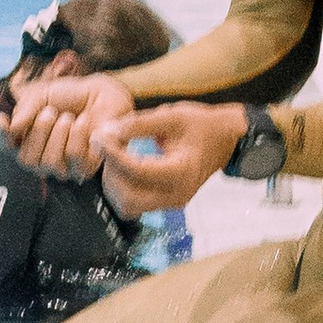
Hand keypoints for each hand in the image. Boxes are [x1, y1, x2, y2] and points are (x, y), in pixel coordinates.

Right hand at [1, 69, 132, 177]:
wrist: (102, 95)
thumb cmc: (71, 96)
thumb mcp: (44, 94)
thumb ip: (27, 109)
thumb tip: (13, 126)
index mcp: (26, 138)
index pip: (5, 145)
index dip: (0, 136)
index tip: (1, 119)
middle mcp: (40, 157)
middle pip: (26, 159)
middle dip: (38, 131)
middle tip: (50, 111)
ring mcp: (61, 167)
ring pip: (49, 162)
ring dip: (59, 134)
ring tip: (68, 117)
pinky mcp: (83, 169)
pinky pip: (74, 158)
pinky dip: (77, 136)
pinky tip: (82, 122)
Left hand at [102, 101, 245, 215]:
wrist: (224, 140)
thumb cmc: (202, 125)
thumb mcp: (173, 116)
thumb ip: (139, 124)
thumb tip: (107, 131)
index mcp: (181, 172)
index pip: (137, 170)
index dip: (112, 154)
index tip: (98, 137)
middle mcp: (177, 194)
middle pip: (128, 197)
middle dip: (111, 171)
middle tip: (109, 146)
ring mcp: (171, 203)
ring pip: (127, 205)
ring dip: (114, 182)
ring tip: (116, 155)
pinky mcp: (165, 203)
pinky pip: (134, 204)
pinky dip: (122, 188)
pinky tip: (123, 166)